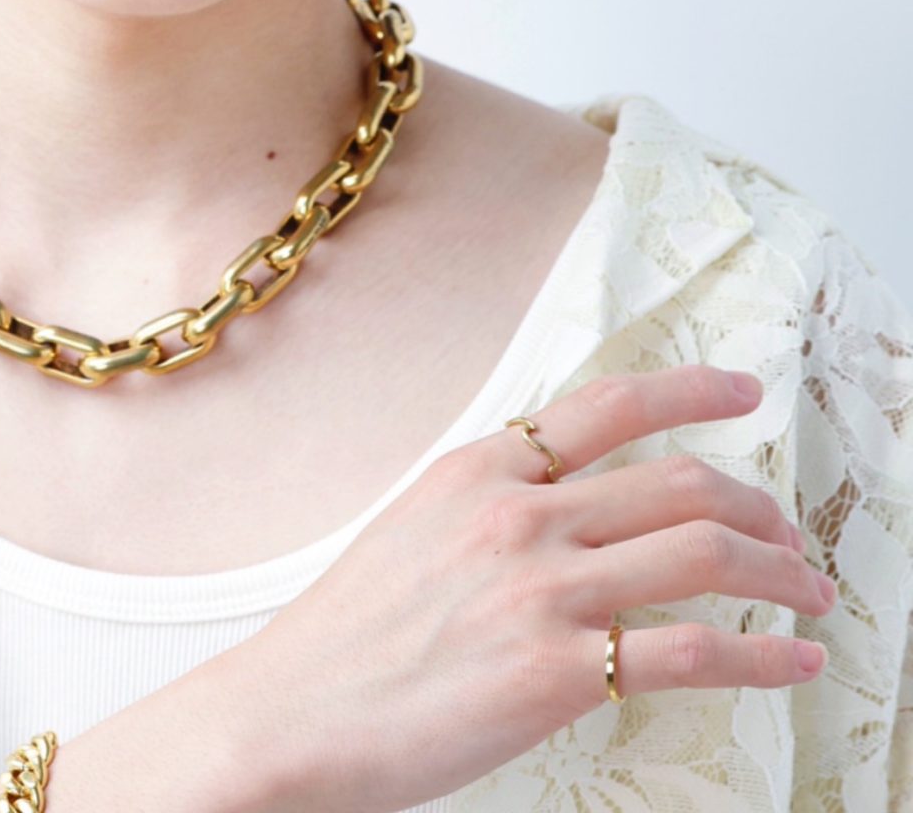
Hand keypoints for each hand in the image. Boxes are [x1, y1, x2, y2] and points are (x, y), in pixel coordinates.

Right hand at [233, 364, 832, 812]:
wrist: (293, 714)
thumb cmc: (347, 635)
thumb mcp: (414, 526)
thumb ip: (494, 502)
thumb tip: (568, 501)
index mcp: (482, 469)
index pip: (610, 404)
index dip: (692, 390)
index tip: (742, 393)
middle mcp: (522, 514)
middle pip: (679, 481)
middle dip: (757, 505)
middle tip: (788, 533)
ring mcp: (543, 589)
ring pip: (704, 552)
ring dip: (780, 572)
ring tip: (810, 593)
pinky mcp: (560, 671)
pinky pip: (696, 650)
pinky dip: (767, 656)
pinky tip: (796, 664)